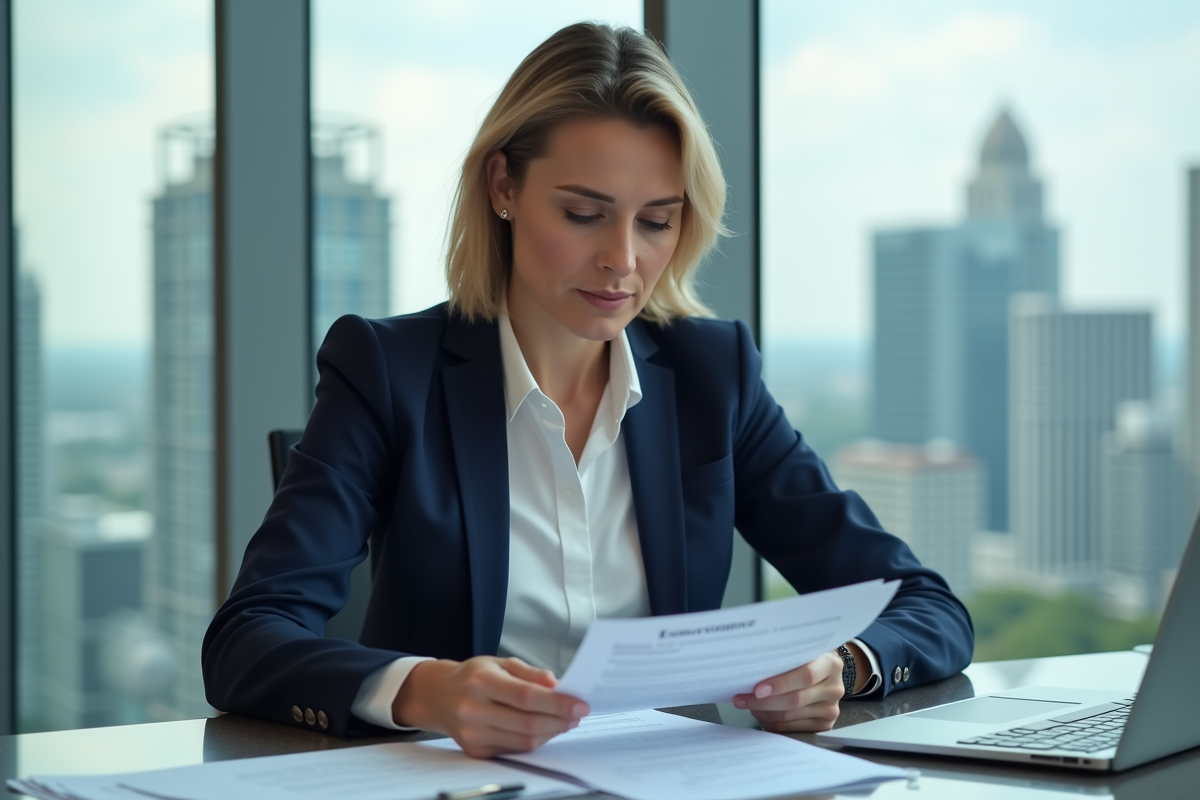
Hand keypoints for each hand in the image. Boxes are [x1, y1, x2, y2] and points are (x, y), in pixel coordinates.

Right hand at [392, 656, 588, 757]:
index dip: (557, 703)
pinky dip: (534, 741)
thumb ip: (530, 673)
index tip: (579, 704)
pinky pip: (514, 750)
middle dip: (559, 720)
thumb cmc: (472, 676)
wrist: (438, 696)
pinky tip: (544, 730)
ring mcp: (473, 733)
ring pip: (523, 741)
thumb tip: (556, 685)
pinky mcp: (475, 750)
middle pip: (528, 723)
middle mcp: (473, 709)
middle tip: (577, 715)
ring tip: (564, 721)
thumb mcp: (499, 663)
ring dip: (551, 732)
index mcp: (481, 681)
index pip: (527, 696)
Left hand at [732, 650, 844, 732]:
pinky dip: (772, 722)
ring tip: (748, 704)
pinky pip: (792, 727)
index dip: (780, 684)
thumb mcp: (802, 651)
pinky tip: (761, 714)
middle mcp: (834, 687)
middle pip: (796, 699)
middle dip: (764, 701)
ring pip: (790, 715)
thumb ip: (785, 657)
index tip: (757, 689)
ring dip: (764, 712)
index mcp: (831, 664)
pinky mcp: (825, 724)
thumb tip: (752, 668)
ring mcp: (831, 708)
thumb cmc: (807, 659)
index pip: (806, 675)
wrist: (826, 673)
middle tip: (742, 699)